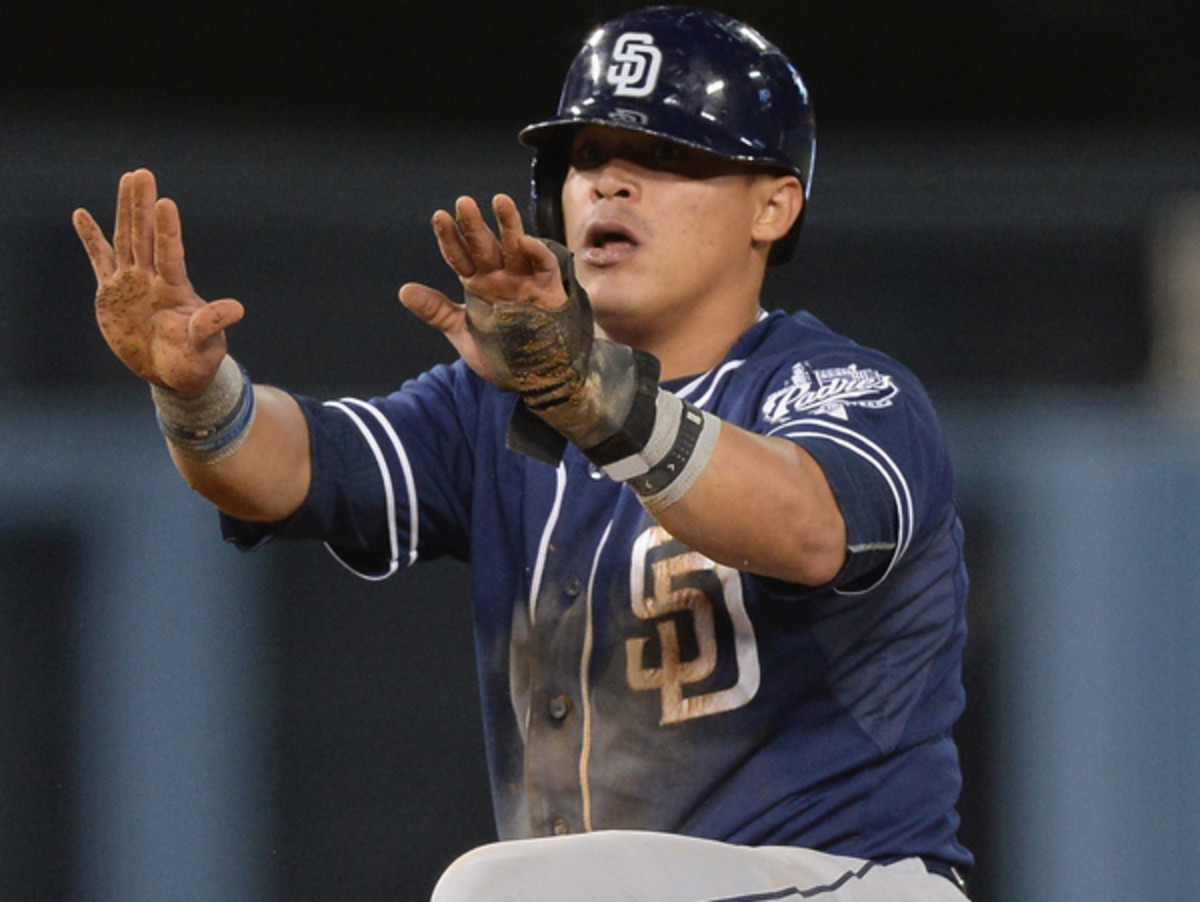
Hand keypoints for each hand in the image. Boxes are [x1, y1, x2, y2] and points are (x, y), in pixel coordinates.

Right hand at [73, 168, 243, 393]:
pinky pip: (100, 260)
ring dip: (123, 210)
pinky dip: (90, 238)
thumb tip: (238, 309)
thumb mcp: (205, 345)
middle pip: (145, 236)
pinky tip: (81, 215)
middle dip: (142, 206)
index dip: (168, 230)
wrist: (172, 373)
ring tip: (127, 179)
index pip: (170, 254)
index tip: (166, 202)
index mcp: (175, 290)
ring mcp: (131, 283)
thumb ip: (212, 324)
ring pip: (125, 240)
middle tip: (143, 173)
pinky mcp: (111, 292)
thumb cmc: (194, 359)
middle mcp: (152, 279)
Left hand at [398, 194, 566, 381]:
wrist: (531, 377)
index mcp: (477, 283)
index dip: (450, 237)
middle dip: (474, 225)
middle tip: (463, 202)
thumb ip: (436, 311)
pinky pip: (542, 265)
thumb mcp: (462, 332)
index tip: (440, 216)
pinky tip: (525, 241)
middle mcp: (500, 276)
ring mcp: (524, 280)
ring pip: (515, 246)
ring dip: (509, 224)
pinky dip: (536, 252)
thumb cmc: (498, 353)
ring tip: (500, 201)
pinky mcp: (547, 288)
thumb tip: (403, 290)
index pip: (460, 255)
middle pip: (485, 245)